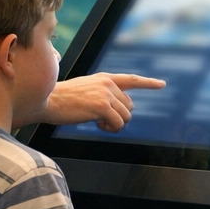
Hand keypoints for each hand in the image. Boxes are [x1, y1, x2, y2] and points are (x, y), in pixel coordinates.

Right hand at [39, 72, 164, 130]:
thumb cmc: (62, 99)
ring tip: (98, 123)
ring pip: (126, 117)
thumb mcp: (86, 89)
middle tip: (101, 121)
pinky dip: (110, 129)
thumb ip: (103, 94)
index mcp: (105, 78)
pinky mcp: (102, 106)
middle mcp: (108, 83)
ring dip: (115, 125)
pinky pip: (118, 124)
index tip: (161, 84)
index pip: (131, 79)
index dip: (148, 83)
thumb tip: (119, 110)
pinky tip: (97, 125)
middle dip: (119, 117)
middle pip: (129, 107)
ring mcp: (106, 94)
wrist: (48, 100)